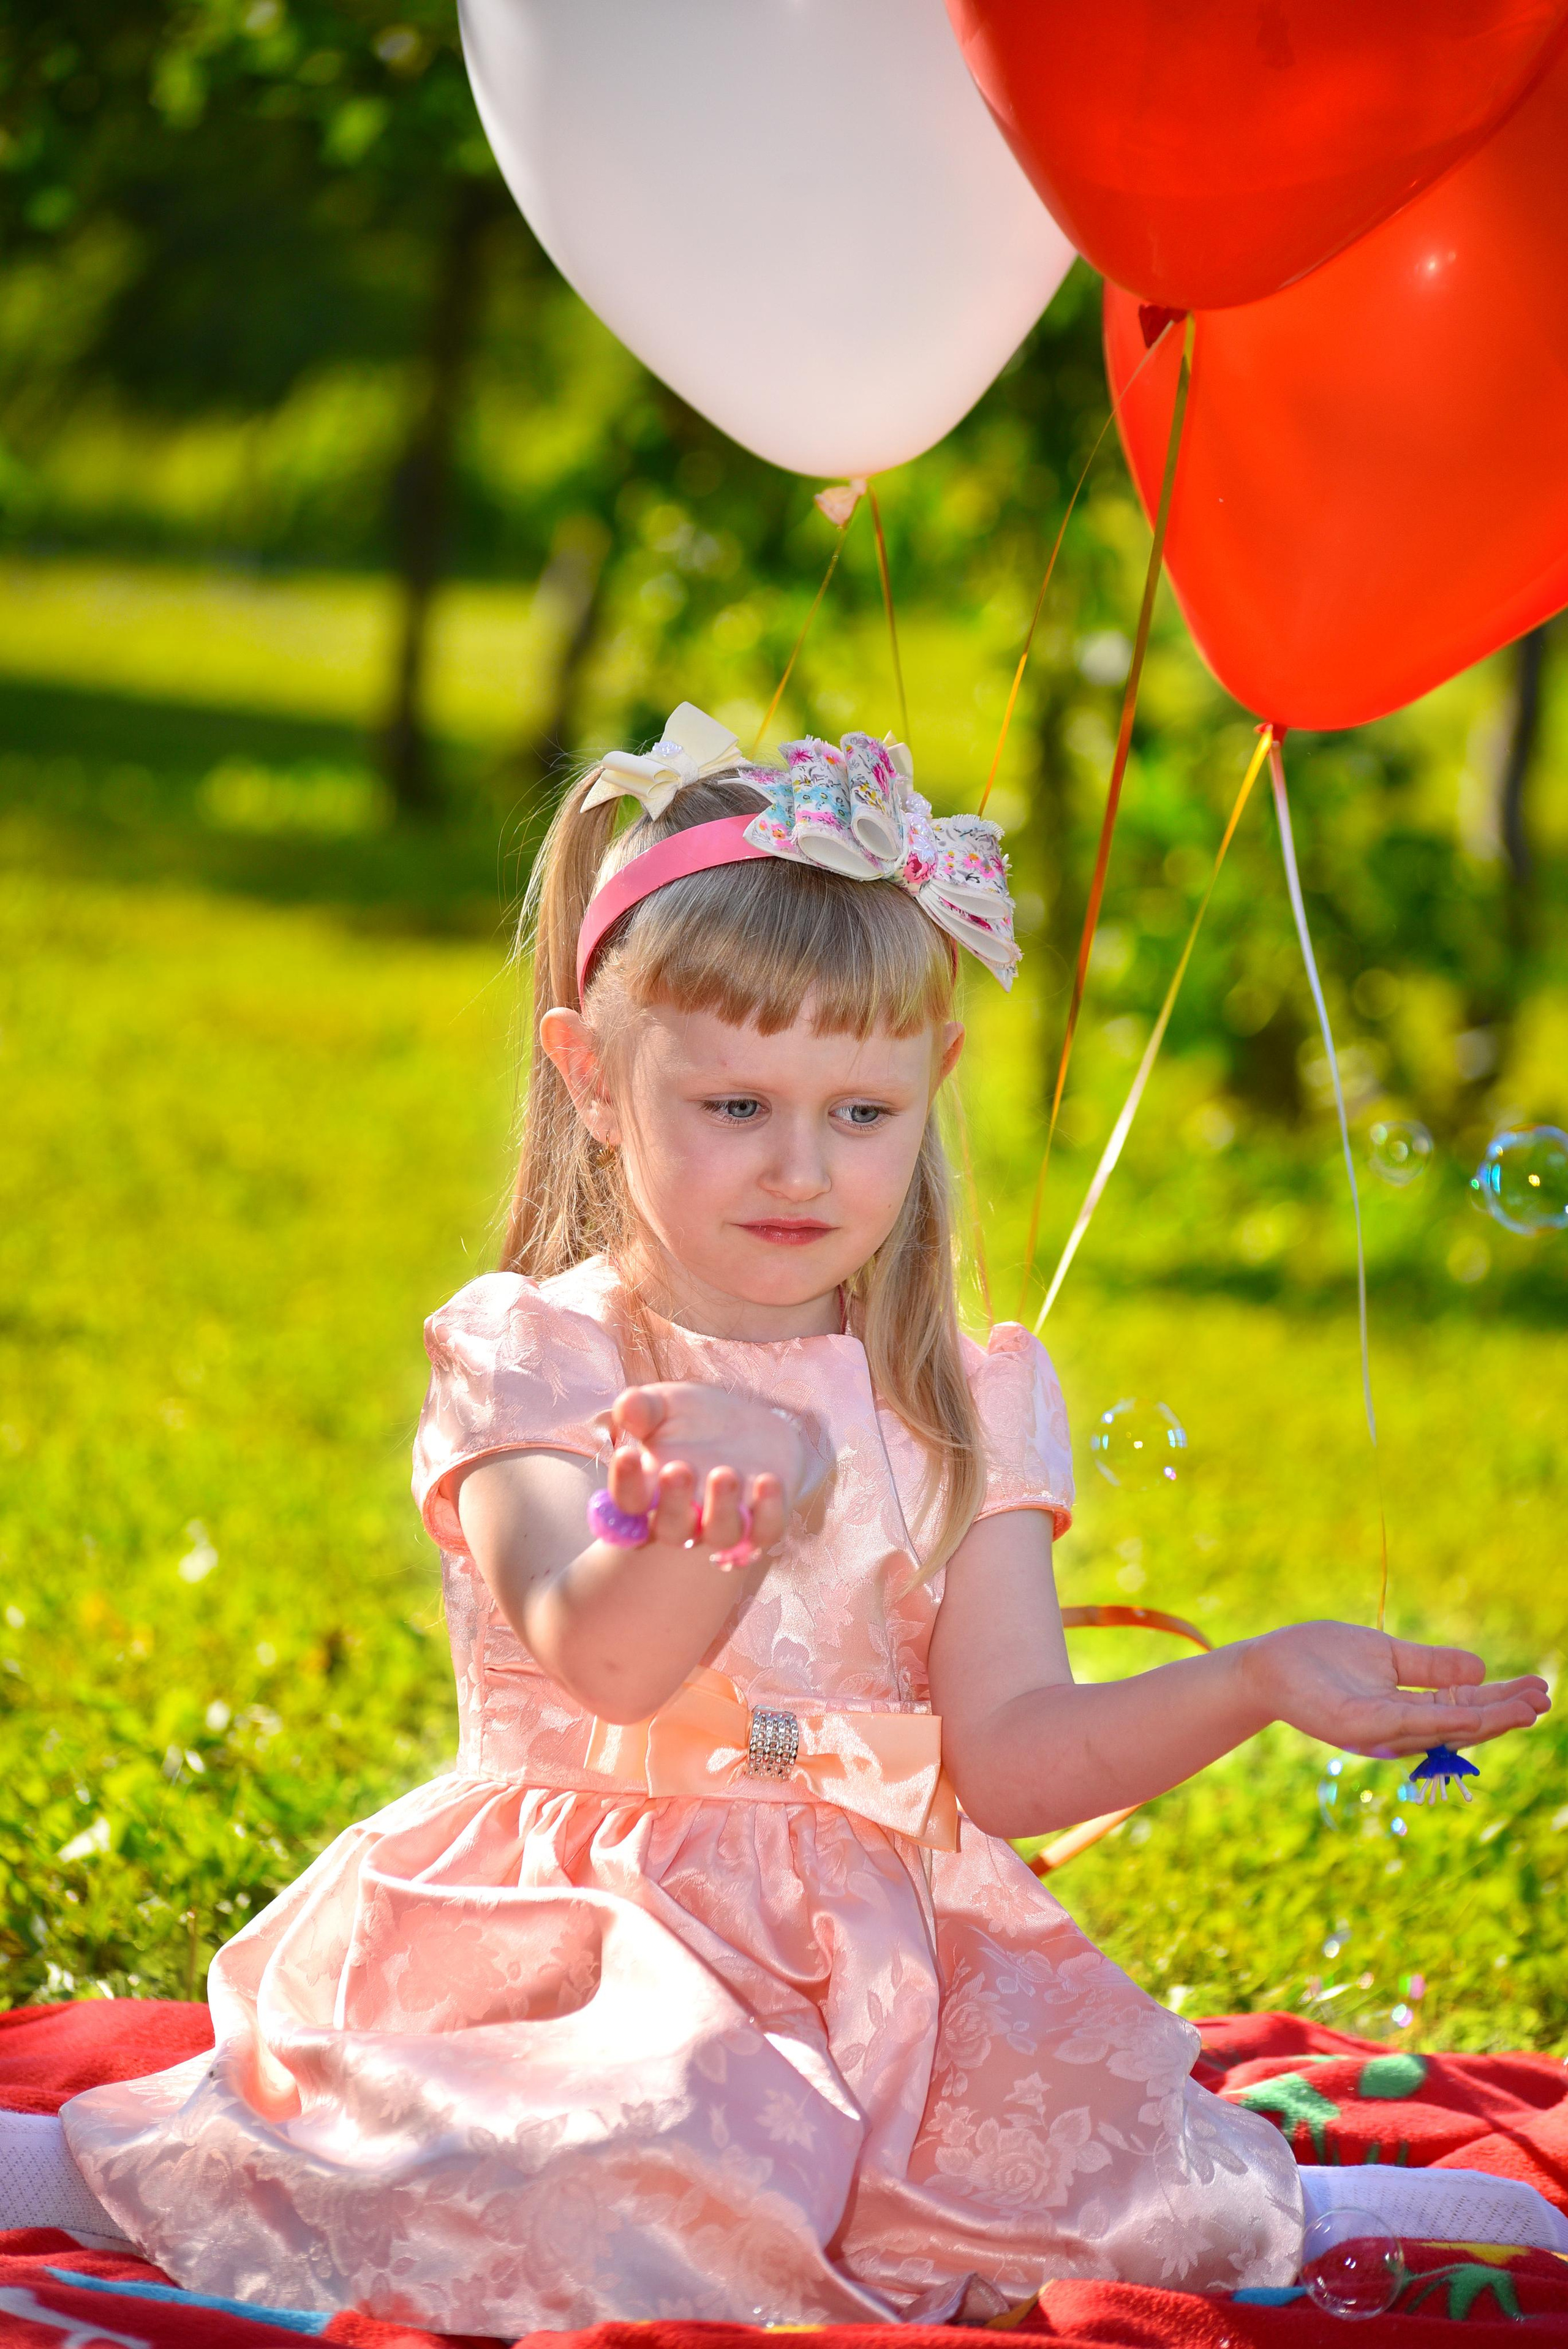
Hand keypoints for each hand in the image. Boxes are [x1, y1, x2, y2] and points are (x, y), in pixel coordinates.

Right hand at [607, 1382, 819, 1512]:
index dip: (625, 1484)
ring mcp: (727, 1519)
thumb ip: (642, 1407)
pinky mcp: (765, 1517)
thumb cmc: (696, 1418)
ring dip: (721, 1509)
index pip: (629, 1501)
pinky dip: (768, 1512)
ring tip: (723, 1473)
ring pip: (721, 1534)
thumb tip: (626, 1408)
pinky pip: (766, 1530)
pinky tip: (767, 1479)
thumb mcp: (665, 1404)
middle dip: (673, 1504)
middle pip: (672, 1530)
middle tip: (677, 1470)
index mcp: (653, 1490)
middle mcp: (687, 1515)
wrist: (751, 1424)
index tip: (626, 1454)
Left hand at [1247, 1621, 1550, 1756]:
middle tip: (1545, 1700)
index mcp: (1404, 1713)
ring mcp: (1377, 1732)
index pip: (1462, 1711)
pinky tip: (1474, 1710)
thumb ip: (1430, 1668)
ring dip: (1486, 1718)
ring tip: (1526, 1706)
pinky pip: (1406, 1722)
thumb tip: (1481, 1668)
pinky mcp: (1355, 1725)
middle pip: (1461, 1726)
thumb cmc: (1321, 1658)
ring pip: (1442, 1728)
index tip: (1537, 1690)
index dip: (1499, 1703)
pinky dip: (1443, 1719)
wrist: (1267, 1663)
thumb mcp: (1386, 1656)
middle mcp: (1396, 1730)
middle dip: (1504, 1714)